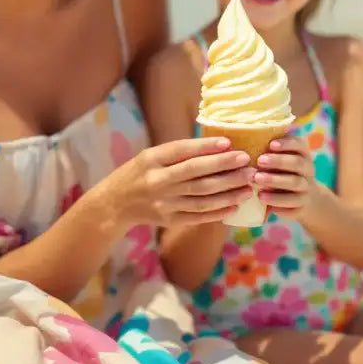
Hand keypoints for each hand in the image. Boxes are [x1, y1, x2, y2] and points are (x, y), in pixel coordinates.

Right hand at [102, 137, 254, 229]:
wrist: (115, 204)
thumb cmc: (139, 173)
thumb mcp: (151, 156)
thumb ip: (178, 153)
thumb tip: (217, 146)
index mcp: (152, 159)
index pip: (183, 151)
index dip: (207, 147)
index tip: (229, 143)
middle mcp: (157, 181)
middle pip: (196, 174)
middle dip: (224, 168)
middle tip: (248, 163)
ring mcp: (164, 203)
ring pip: (202, 197)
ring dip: (228, 192)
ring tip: (248, 186)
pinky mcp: (169, 220)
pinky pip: (198, 216)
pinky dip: (218, 211)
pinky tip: (235, 205)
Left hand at [253, 136, 315, 219]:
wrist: (307, 200)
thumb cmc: (285, 173)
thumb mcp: (282, 159)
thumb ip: (269, 150)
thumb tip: (244, 137)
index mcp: (303, 154)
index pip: (299, 144)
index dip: (286, 144)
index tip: (271, 144)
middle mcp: (308, 170)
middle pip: (297, 163)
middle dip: (278, 161)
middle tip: (260, 161)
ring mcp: (307, 189)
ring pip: (295, 183)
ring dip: (275, 181)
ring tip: (257, 180)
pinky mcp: (302, 207)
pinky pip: (293, 205)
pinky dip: (278, 201)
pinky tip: (262, 198)